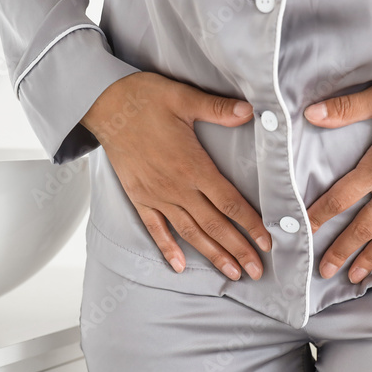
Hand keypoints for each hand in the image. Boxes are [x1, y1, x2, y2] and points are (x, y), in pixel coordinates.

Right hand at [81, 71, 270, 280]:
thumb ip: (218, 109)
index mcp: (192, 165)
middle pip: (214, 225)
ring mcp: (156, 195)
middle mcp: (176, 187)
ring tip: (231, 273)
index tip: (267, 243)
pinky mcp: (139, 197)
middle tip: (257, 272)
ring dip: (212, 255)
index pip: (229, 203)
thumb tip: (250, 111)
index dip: (251, 225)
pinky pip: (155, 228)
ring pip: (189, 232)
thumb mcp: (184, 97)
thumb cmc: (145, 98)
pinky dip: (167, 248)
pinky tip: (179, 266)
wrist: (104, 105)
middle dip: (238, 250)